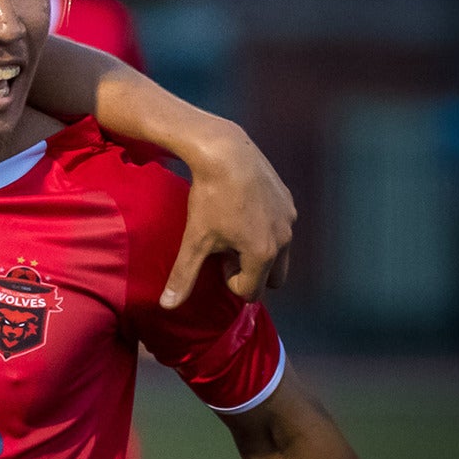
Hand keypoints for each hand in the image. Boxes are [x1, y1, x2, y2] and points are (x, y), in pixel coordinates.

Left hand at [164, 119, 294, 307]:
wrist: (226, 152)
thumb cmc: (210, 198)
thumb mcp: (195, 239)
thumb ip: (184, 276)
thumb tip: (168, 306)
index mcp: (263, 255)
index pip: (250, 291)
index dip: (229, 280)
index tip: (215, 258)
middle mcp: (284, 240)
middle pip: (271, 278)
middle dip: (249, 270)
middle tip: (225, 247)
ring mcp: (290, 219)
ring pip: (278, 252)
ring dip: (257, 250)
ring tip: (232, 228)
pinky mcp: (289, 201)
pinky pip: (280, 227)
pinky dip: (263, 228)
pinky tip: (241, 208)